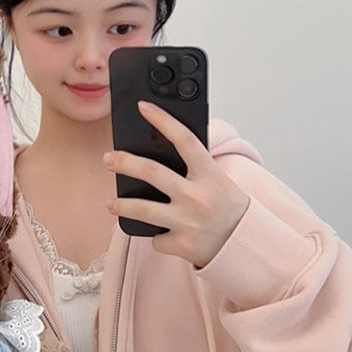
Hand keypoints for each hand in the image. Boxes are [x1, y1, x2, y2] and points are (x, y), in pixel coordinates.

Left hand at [104, 100, 249, 267]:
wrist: (243, 243)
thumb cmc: (227, 207)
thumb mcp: (218, 180)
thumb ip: (194, 169)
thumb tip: (157, 154)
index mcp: (209, 174)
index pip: (183, 139)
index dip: (162, 120)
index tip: (143, 107)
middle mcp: (196, 196)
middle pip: (151, 172)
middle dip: (124, 163)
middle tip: (108, 159)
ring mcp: (187, 221)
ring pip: (142, 209)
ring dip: (121, 205)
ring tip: (111, 203)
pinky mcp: (180, 244)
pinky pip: (156, 238)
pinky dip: (157, 236)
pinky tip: (164, 235)